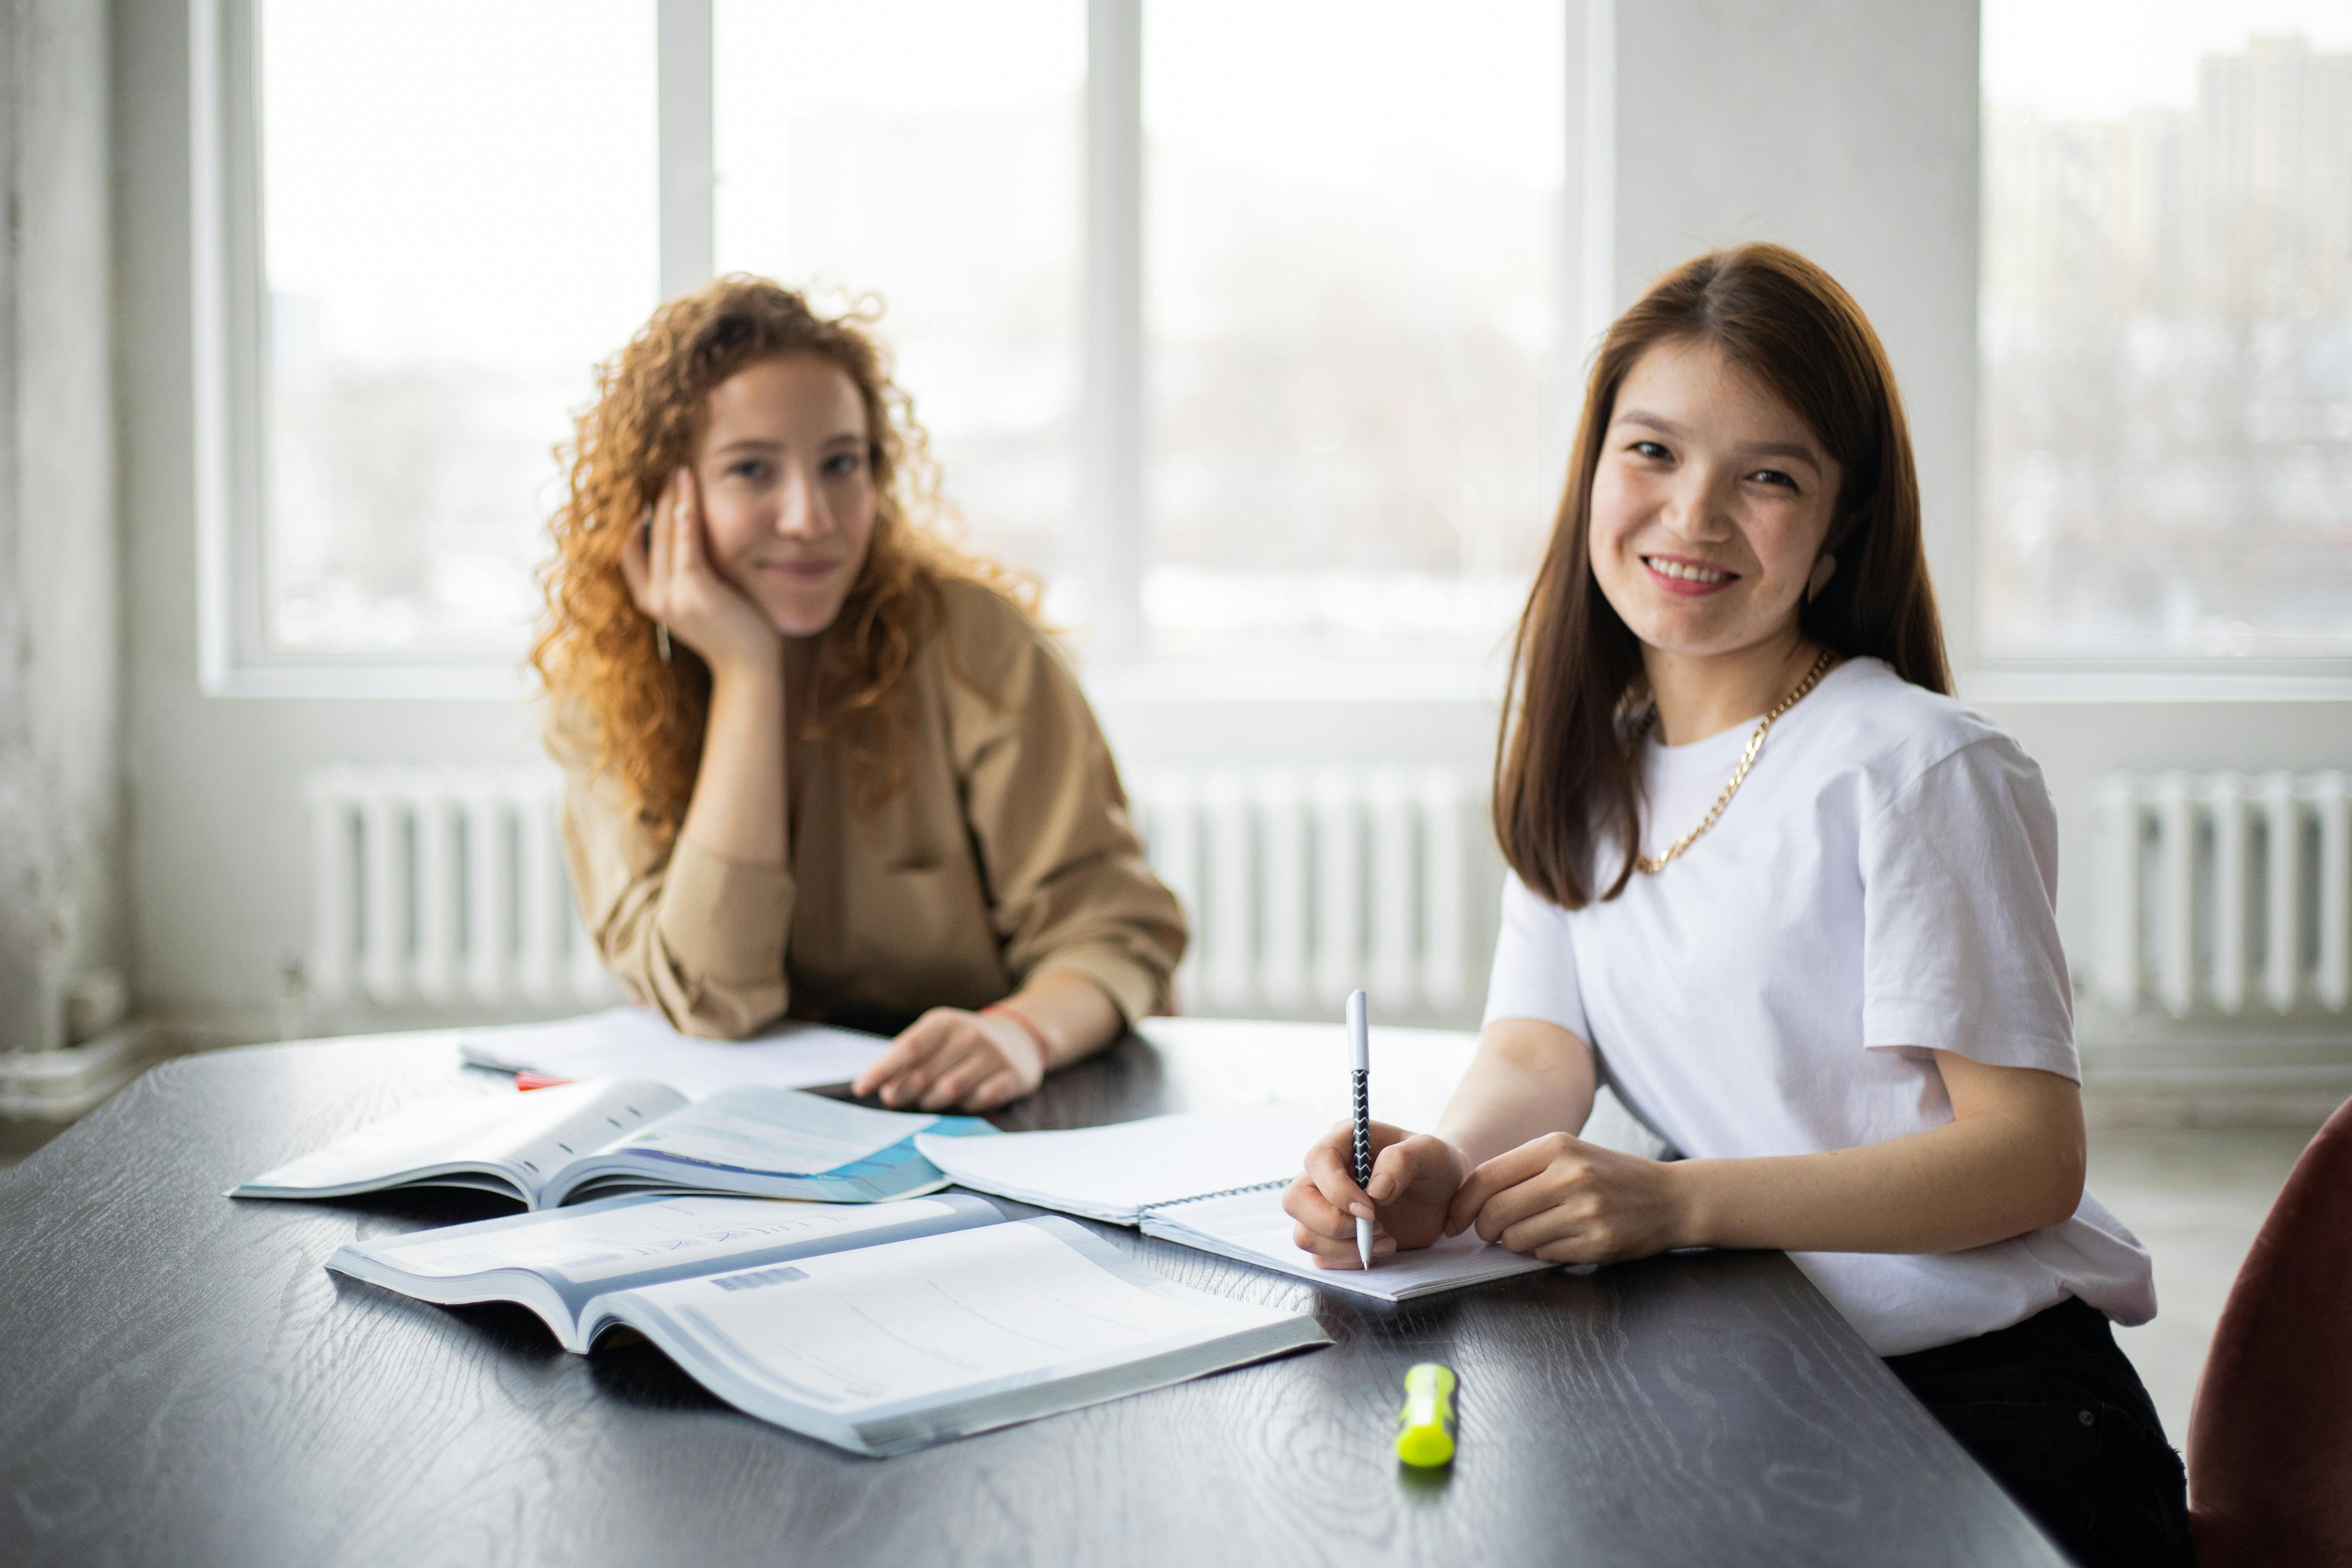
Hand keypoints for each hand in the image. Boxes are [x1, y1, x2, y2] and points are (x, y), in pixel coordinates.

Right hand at [618, 467, 779, 679]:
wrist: (748, 667)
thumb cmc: (731, 631)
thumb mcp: (699, 602)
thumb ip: (687, 576)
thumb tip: (688, 542)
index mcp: (650, 601)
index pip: (629, 552)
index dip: (637, 520)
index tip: (651, 494)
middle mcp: (654, 599)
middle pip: (645, 537)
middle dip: (656, 501)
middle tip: (669, 473)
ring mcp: (672, 597)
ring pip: (664, 536)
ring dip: (671, 501)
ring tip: (681, 473)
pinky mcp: (696, 592)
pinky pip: (685, 549)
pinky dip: (684, 523)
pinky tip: (686, 501)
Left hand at [854, 1008, 1044, 1112]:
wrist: (1021, 1035)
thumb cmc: (964, 1040)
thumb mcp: (937, 1037)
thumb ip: (910, 1058)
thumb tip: (883, 1088)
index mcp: (945, 1022)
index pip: (908, 1048)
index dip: (882, 1069)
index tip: (861, 1088)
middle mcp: (971, 1035)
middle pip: (925, 1074)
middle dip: (903, 1090)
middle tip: (893, 1098)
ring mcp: (995, 1056)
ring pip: (950, 1090)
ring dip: (932, 1100)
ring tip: (928, 1098)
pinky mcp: (1013, 1077)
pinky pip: (980, 1100)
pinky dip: (967, 1104)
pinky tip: (965, 1098)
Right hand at [1283, 1121, 1470, 1268]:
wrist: (1443, 1193)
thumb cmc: (1434, 1164)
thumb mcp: (1430, 1152)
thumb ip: (1403, 1161)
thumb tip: (1375, 1190)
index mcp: (1343, 1142)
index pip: (1317, 1161)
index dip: (1336, 1189)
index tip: (1370, 1210)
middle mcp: (1325, 1174)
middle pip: (1296, 1200)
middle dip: (1332, 1223)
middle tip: (1374, 1227)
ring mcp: (1325, 1206)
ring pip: (1304, 1234)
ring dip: (1343, 1247)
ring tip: (1386, 1239)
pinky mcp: (1333, 1236)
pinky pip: (1321, 1257)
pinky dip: (1350, 1261)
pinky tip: (1382, 1247)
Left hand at [1444, 1132, 1690, 1264]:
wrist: (1671, 1197)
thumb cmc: (1611, 1175)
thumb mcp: (1568, 1154)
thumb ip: (1522, 1170)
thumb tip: (1471, 1201)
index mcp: (1555, 1146)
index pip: (1486, 1177)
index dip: (1461, 1204)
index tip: (1453, 1220)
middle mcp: (1569, 1175)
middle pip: (1495, 1211)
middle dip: (1483, 1229)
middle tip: (1489, 1234)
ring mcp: (1585, 1210)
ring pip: (1516, 1238)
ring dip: (1515, 1242)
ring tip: (1534, 1232)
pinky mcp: (1598, 1242)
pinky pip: (1546, 1254)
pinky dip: (1544, 1252)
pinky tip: (1562, 1240)